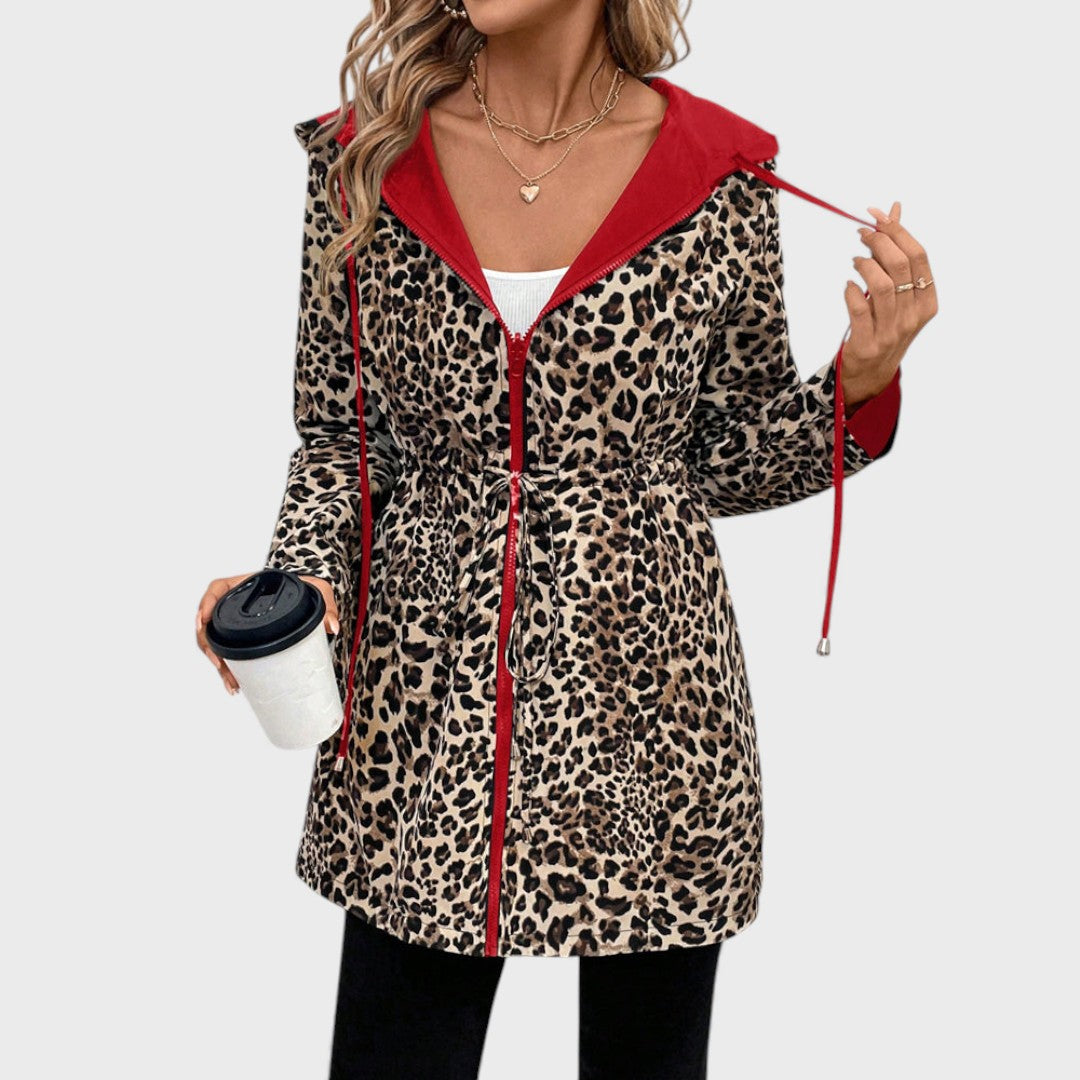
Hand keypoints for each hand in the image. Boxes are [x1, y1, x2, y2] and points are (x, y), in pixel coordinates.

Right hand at [195, 573, 340, 695]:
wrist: (309, 597)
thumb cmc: (308, 588)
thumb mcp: (317, 592)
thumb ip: (326, 606)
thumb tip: (332, 627)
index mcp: (248, 585)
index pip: (218, 588)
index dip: (206, 603)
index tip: (202, 620)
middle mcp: (237, 603)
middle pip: (211, 622)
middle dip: (210, 646)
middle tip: (220, 665)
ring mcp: (238, 622)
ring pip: (217, 642)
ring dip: (219, 664)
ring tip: (232, 684)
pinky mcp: (243, 638)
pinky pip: (229, 652)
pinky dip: (230, 669)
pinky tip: (236, 684)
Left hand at [843, 201, 937, 407]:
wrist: (871, 373)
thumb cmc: (884, 325)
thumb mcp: (899, 293)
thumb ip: (897, 254)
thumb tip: (894, 209)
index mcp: (928, 301)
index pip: (919, 256)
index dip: (898, 230)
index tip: (878, 215)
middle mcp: (914, 316)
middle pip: (901, 266)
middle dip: (879, 241)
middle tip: (861, 234)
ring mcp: (892, 331)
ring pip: (882, 286)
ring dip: (865, 264)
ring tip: (856, 259)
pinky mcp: (869, 343)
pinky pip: (860, 310)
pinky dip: (851, 292)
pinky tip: (848, 285)